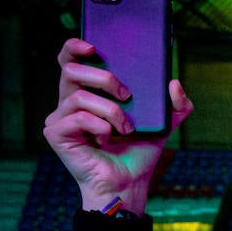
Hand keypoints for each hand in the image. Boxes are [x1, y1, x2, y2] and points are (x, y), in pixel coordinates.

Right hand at [42, 37, 192, 211]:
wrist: (129, 184)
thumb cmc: (138, 153)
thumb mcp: (164, 125)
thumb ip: (176, 105)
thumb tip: (174, 83)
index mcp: (88, 93)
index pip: (71, 61)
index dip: (74, 47)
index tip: (92, 46)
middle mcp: (69, 102)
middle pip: (70, 70)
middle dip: (104, 78)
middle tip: (127, 95)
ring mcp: (60, 118)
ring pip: (79, 96)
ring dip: (111, 111)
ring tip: (126, 127)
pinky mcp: (56, 134)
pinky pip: (78, 117)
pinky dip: (99, 126)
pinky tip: (107, 138)